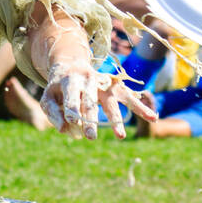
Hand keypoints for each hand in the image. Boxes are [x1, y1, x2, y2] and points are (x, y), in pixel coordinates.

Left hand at [39, 62, 156, 140]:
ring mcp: (104, 84)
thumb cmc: (58, 87)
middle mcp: (89, 80)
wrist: (72, 65)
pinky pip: (130, 98)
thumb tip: (64, 129)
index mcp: (70, 80)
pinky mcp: (115, 87)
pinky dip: (141, 108)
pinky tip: (153, 118)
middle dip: (90, 120)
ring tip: (120, 136)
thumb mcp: (48, 96)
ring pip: (112, 101)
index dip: (71, 107)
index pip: (71, 96)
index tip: (71, 120)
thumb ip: (52, 113)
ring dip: (116, 119)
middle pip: (90, 102)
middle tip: (90, 137)